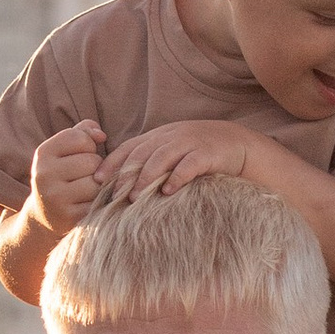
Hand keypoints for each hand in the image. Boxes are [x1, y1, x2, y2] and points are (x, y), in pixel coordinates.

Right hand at [26, 121, 108, 236]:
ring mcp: (54, 197)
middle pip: (91, 161)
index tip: (80, 155)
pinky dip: (97, 202)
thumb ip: (83, 132)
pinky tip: (86, 203)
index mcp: (43, 153)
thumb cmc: (62, 174)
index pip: (80, 138)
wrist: (45, 214)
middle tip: (83, 176)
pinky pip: (97, 202)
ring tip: (86, 189)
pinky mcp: (67, 217)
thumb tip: (101, 135)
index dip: (88, 146)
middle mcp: (44, 174)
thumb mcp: (65, 150)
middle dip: (95, 167)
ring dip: (98, 186)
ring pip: (96, 183)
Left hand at [98, 118, 251, 200]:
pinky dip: (177, 177)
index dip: (112, 162)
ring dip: (146, 178)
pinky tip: (168, 191)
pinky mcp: (207, 153)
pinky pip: (189, 164)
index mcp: (160, 136)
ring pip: (161, 158)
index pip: (129, 147)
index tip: (96, 180)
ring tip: (135, 197)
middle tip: (113, 195)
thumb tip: (124, 186)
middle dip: (125, 174)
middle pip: (141, 153)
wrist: (239, 144)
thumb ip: (153, 163)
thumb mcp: (174, 153)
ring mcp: (189, 142)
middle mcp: (171, 136)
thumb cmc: (201, 154)